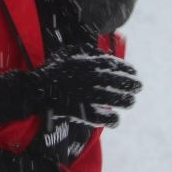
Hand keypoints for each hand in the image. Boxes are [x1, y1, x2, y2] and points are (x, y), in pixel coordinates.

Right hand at [0, 50, 140, 127]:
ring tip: (130, 101)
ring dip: (126, 100)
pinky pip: (102, 118)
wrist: (34, 90)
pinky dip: (111, 119)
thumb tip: (102, 51)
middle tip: (138, 87)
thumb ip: (84, 51)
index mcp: (87, 64)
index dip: (127, 69)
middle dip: (132, 85)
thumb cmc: (51, 71)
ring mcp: (87, 96)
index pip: (114, 65)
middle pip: (118, 82)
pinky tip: (115, 119)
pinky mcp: (82, 112)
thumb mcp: (66, 54)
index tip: (134, 72)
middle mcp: (90, 79)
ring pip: (114, 100)